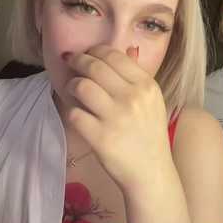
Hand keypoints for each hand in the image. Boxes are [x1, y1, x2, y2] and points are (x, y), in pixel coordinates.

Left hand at [64, 44, 171, 192]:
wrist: (151, 172)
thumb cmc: (149, 135)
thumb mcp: (152, 102)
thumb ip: (138, 75)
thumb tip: (127, 50)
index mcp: (146, 86)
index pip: (114, 56)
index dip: (95, 50)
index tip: (87, 53)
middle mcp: (132, 98)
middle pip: (94, 67)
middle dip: (78, 61)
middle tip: (70, 62)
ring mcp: (115, 118)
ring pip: (81, 87)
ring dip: (72, 85)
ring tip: (72, 88)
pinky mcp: (100, 137)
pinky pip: (75, 114)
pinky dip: (71, 111)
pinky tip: (76, 112)